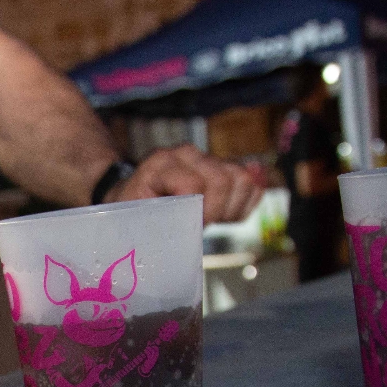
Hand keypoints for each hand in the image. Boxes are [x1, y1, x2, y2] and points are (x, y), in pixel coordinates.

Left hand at [113, 145, 264, 223]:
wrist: (136, 196)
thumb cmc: (134, 213)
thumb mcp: (136, 221)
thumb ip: (158, 224)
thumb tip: (189, 232)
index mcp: (161, 164)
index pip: (194, 184)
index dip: (198, 211)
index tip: (190, 228)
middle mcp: (186, 154)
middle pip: (224, 179)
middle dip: (217, 211)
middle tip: (199, 225)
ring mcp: (208, 157)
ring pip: (243, 178)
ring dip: (231, 208)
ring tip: (210, 220)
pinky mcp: (225, 165)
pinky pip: (252, 184)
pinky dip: (243, 205)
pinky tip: (223, 214)